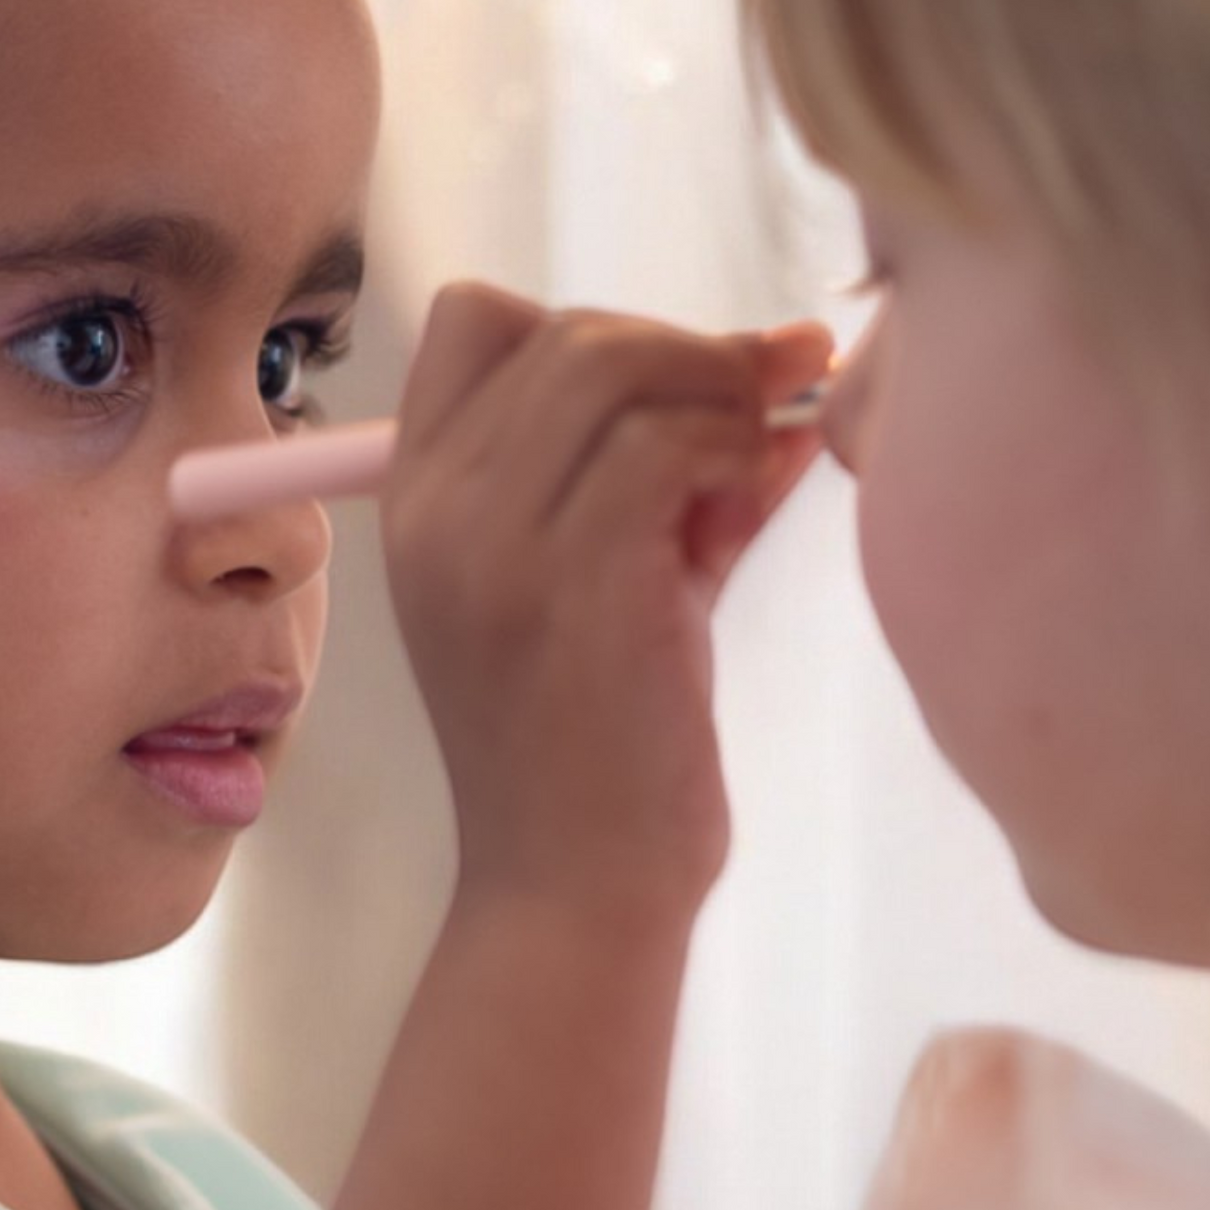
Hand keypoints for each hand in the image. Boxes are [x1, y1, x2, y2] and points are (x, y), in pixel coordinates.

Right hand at [381, 281, 831, 921]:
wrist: (577, 890)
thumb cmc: (600, 736)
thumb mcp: (613, 572)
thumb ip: (680, 465)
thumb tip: (790, 357)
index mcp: (418, 495)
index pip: (474, 319)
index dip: (581, 325)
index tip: (667, 386)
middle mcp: (439, 506)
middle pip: (563, 328)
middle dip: (679, 348)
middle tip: (752, 405)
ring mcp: (498, 543)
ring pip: (614, 363)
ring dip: (715, 392)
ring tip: (755, 459)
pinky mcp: (579, 584)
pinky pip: (665, 443)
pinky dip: (729, 445)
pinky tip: (751, 497)